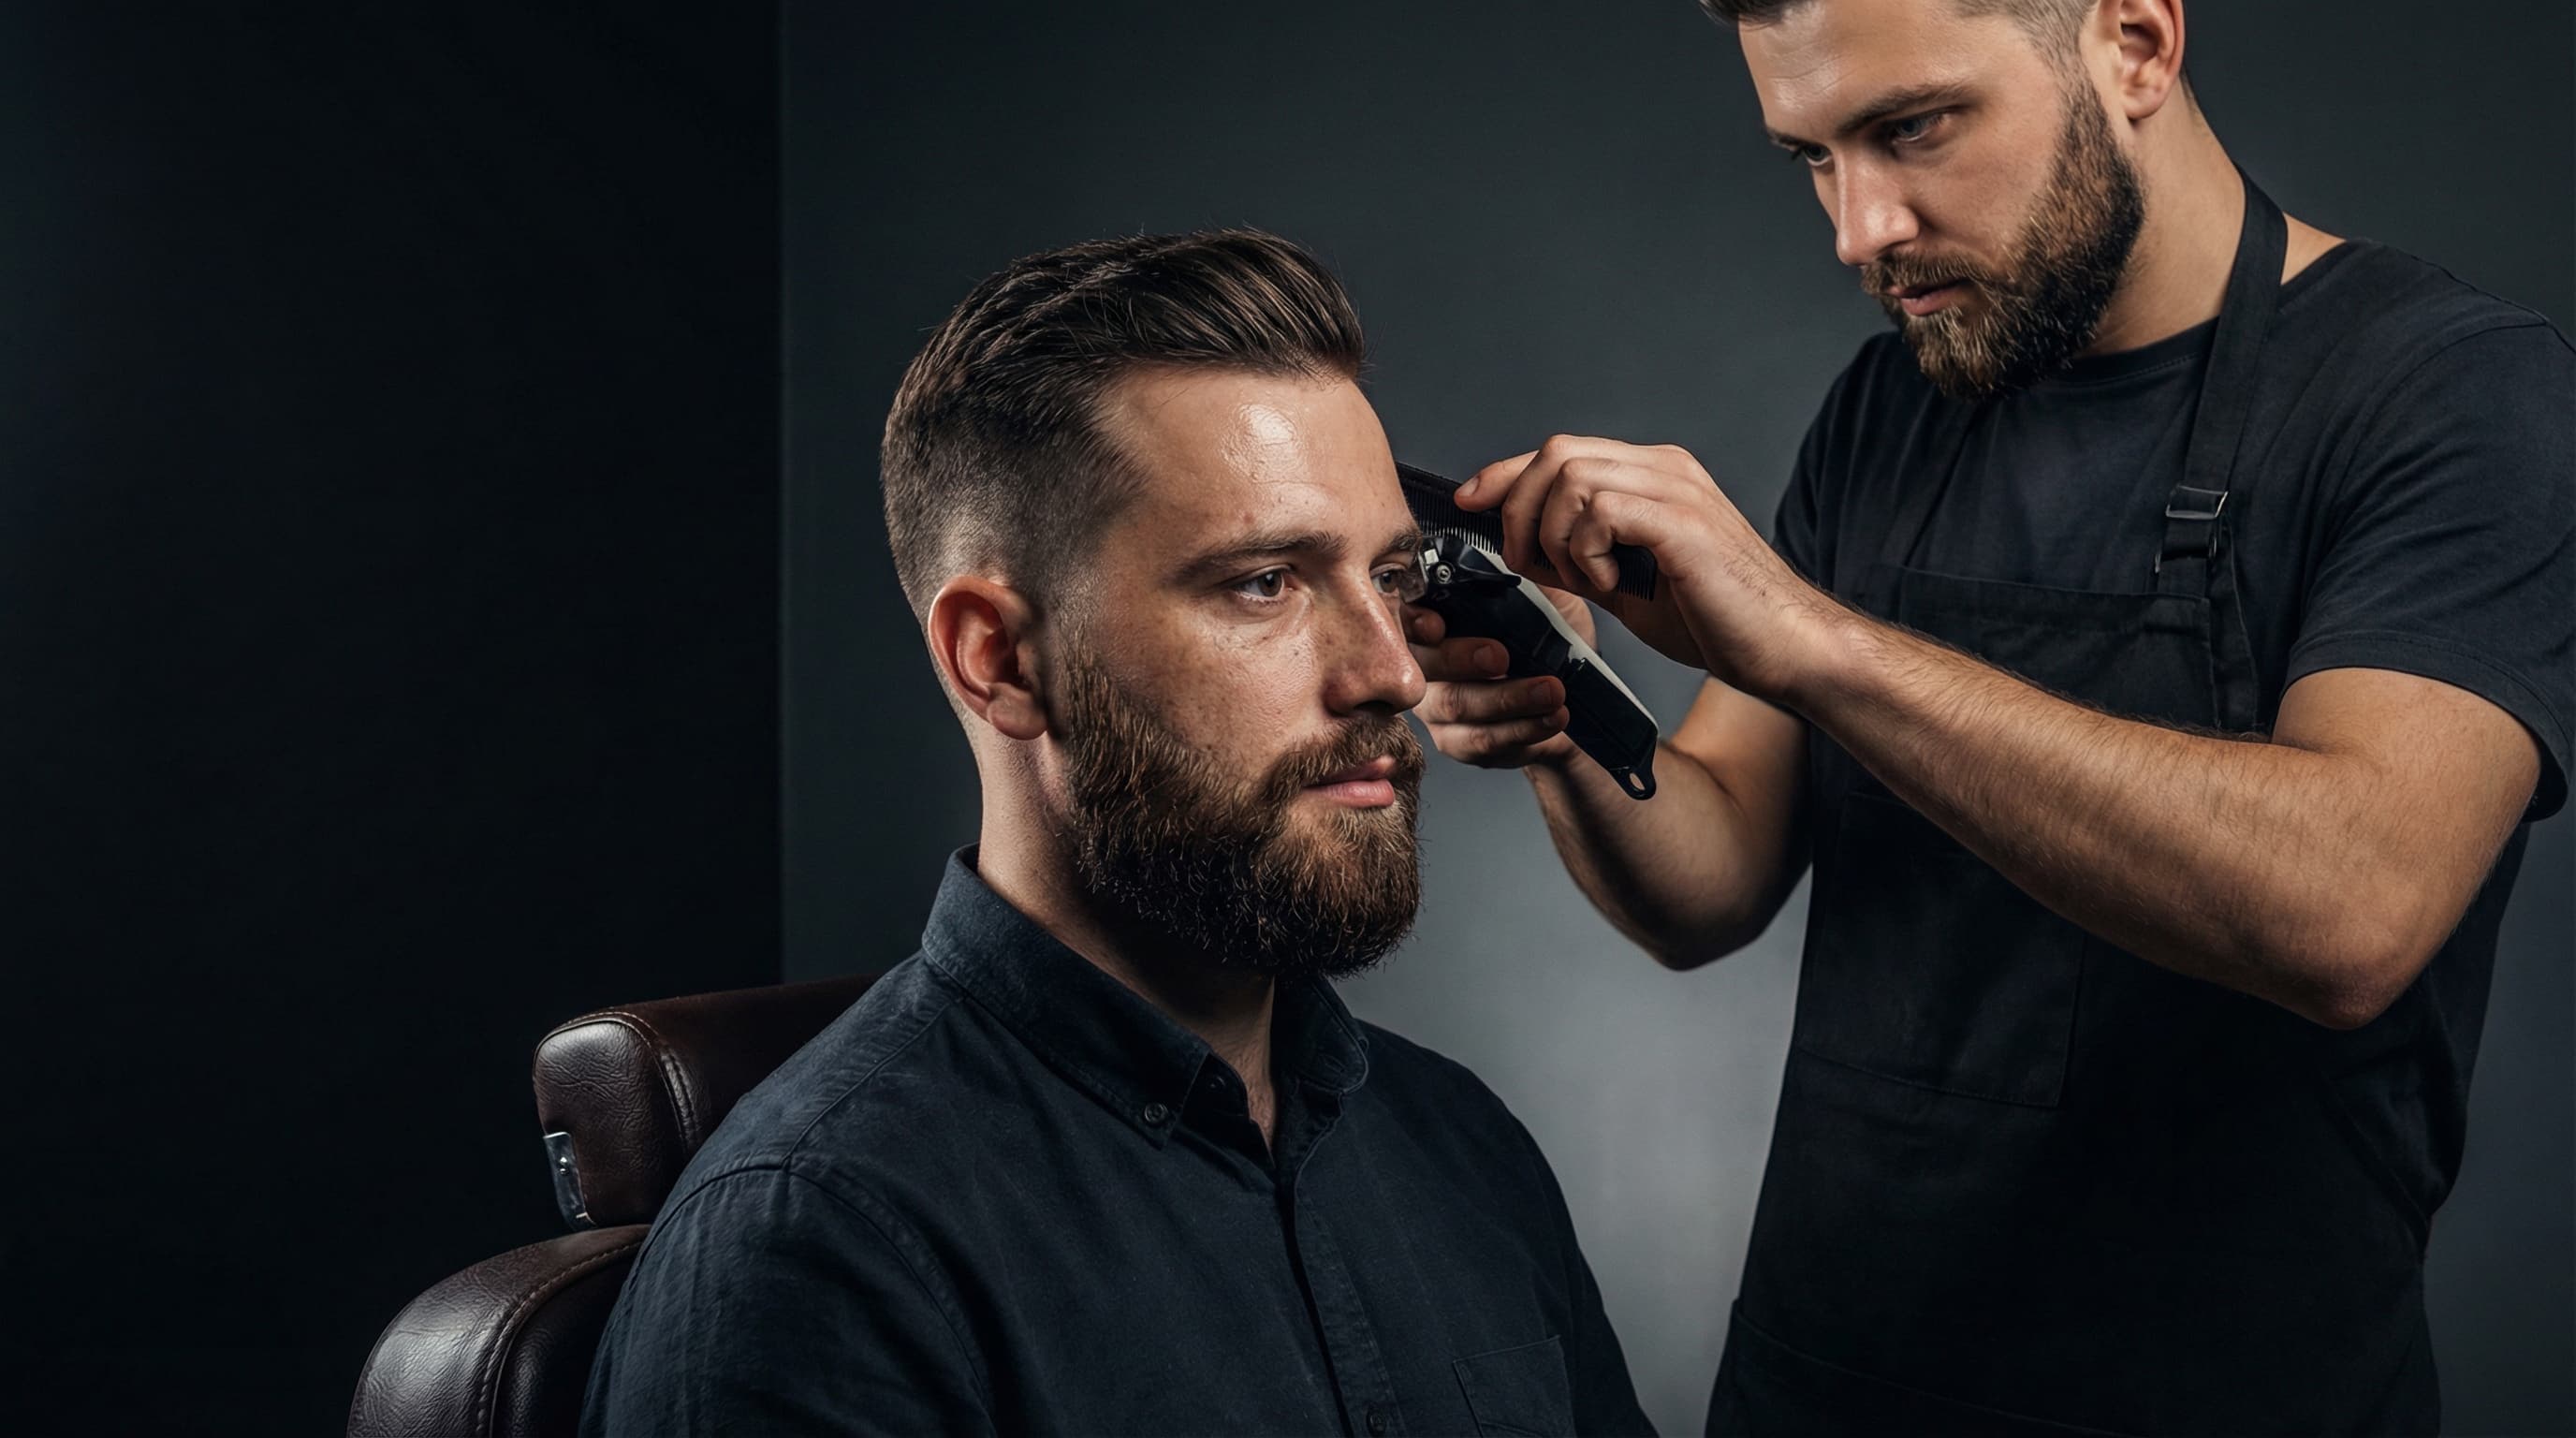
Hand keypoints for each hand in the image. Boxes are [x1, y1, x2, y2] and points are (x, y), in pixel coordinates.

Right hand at [1403, 591, 1585, 771]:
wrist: (1575, 695)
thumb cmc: (1549, 640)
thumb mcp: (1543, 600)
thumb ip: (1524, 578)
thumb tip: (1517, 548)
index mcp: (1435, 624)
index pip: (1407, 619)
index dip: (1415, 622)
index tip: (1437, 623)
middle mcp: (1425, 668)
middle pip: (1425, 667)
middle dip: (1462, 660)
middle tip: (1502, 655)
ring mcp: (1439, 711)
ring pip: (1458, 706)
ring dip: (1508, 697)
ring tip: (1553, 690)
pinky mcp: (1462, 744)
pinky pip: (1484, 741)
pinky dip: (1523, 729)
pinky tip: (1554, 716)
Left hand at [1461, 435, 1837, 701]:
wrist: (1785, 648)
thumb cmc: (1716, 620)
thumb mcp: (1627, 585)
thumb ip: (1579, 558)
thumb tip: (1520, 548)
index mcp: (1653, 476)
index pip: (1560, 452)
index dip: (1505, 474)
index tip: (1470, 504)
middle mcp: (1664, 468)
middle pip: (1556, 453)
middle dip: (1520, 510)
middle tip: (1530, 563)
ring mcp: (1676, 489)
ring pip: (1572, 477)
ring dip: (1554, 536)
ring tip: (1582, 579)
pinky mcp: (1682, 521)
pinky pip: (1600, 511)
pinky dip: (1586, 551)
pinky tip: (1612, 583)